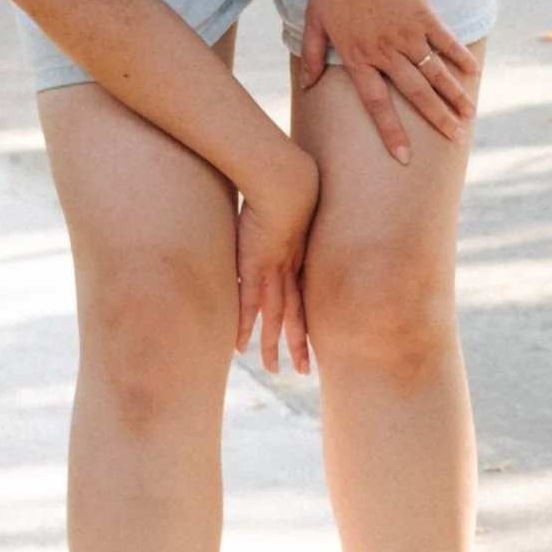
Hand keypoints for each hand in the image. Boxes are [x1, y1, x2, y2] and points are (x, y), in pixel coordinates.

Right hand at [235, 143, 319, 373]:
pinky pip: (251, 303)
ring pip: (277, 318)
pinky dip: (247, 326)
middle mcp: (290, 270)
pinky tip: (242, 347)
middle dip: (300, 344)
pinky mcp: (256, 266)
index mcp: (299, 258)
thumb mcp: (290, 205)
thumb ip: (285, 216)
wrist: (287, 178)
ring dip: (275, 345)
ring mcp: (274, 271)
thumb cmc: (287, 183)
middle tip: (305, 370)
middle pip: (297, 316)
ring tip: (277, 372)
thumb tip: (281, 213)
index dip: (305, 321)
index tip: (309, 340)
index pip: (303, 298)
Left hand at [297, 0, 478, 159]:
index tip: (404, 158)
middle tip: (456, 139)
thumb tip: (309, 84)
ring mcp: (408, 35)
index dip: (391, 132)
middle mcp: (387, 52)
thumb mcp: (314, 18)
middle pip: (416, 94)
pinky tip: (473, 74)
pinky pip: (446, 42)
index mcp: (359, 57)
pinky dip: (460, 57)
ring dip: (454, 96)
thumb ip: (314, 54)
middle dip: (437, 119)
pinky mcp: (425, 16)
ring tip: (469, 116)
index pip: (377, 104)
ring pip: (435, 73)